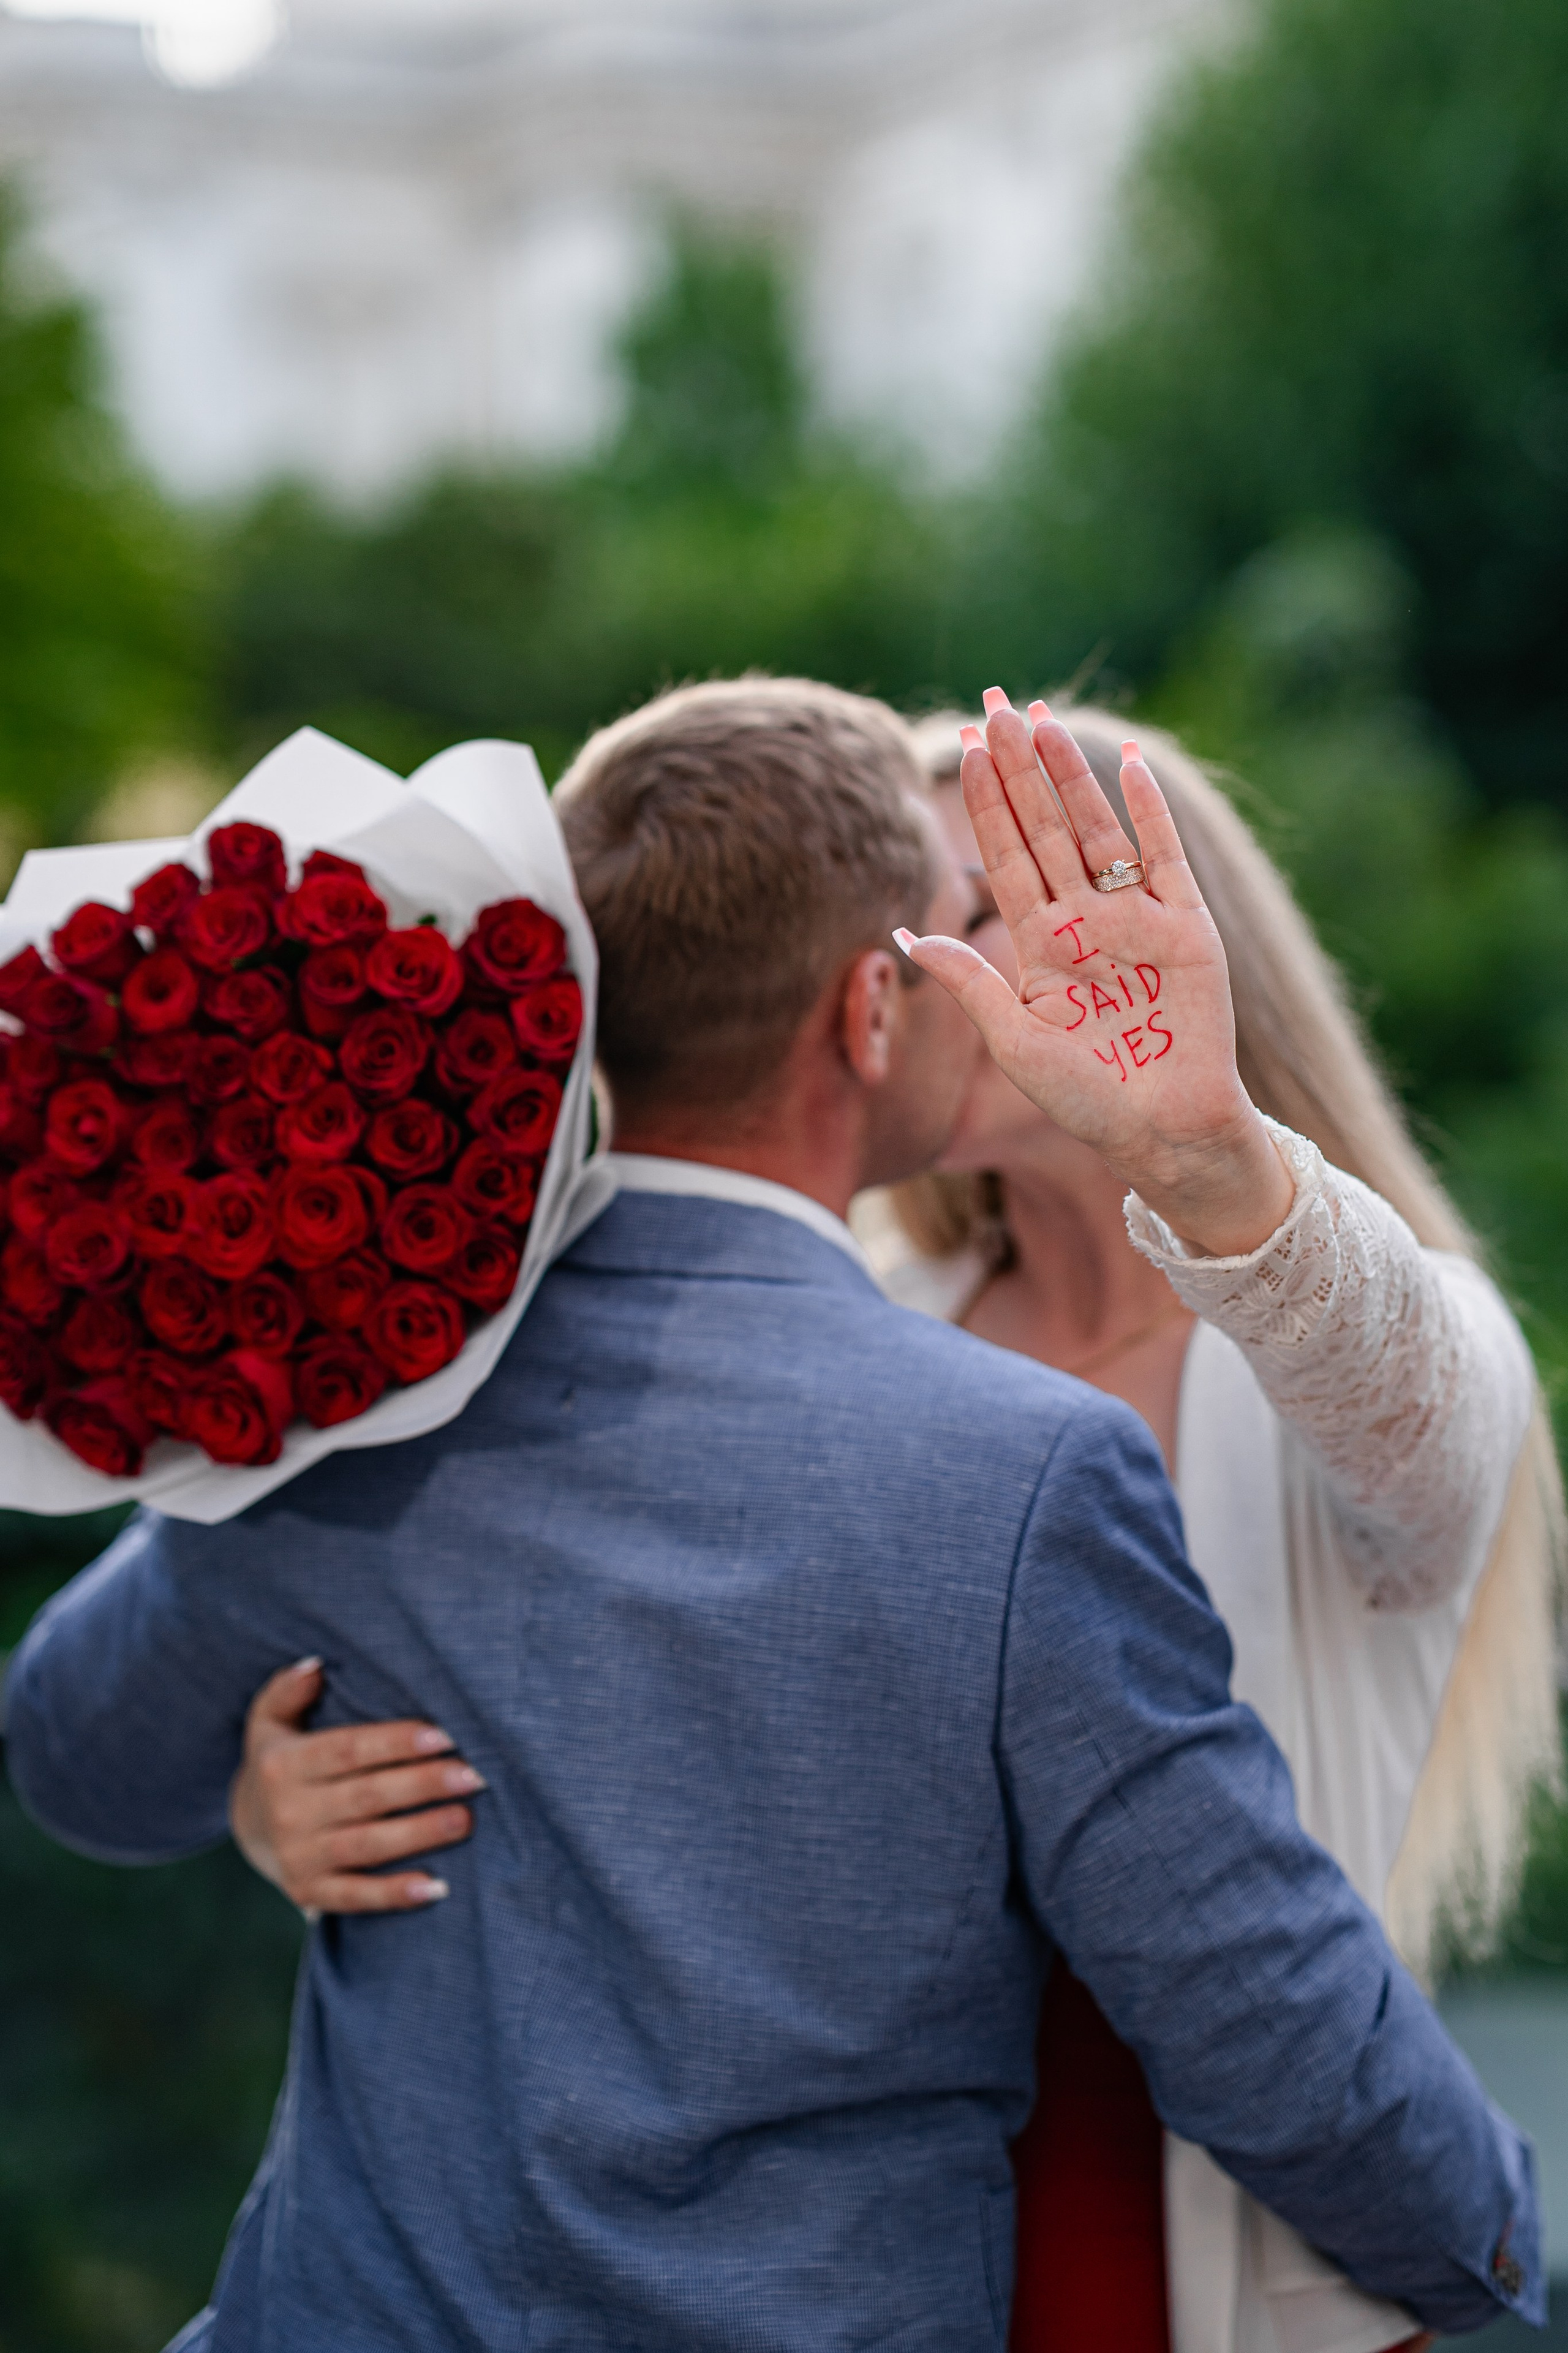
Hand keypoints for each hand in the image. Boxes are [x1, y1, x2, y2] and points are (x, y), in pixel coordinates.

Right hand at [228, 1658, 481, 1915]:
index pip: (348, 1750)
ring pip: (367, 1846)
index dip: (396, 1743)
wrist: (248, 1826)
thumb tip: (315, 1666)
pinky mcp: (309, 1892)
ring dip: (419, 1835)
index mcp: (285, 1764)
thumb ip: (289, 1689)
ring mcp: (299, 1857)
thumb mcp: (270, 1719)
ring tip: (465, 1820)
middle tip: (474, 1776)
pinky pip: (356, 1897)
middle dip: (423, 1786)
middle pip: (366, 1797)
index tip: (445, 1735)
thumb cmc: (282, 1759)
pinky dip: (394, 1896)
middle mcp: (290, 1812)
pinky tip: (437, 1888)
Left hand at [898, 693, 1294, 1257]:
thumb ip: (971, 983)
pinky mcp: (1185, 927)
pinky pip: (1164, 857)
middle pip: (1044, 827)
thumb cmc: (1086, 1100)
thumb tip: (909, 934)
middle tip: (995, 701)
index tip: (965, 743)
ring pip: (1096, 829)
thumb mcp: (1015, 1044)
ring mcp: (1134, 919)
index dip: (985, 801)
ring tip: (1042, 718)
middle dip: (1018, 767)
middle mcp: (1083, 921)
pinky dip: (1148, 812)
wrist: (1162, 1132)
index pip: (1004, 855)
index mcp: (1037, 945)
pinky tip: (1128, 764)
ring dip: (1070, 775)